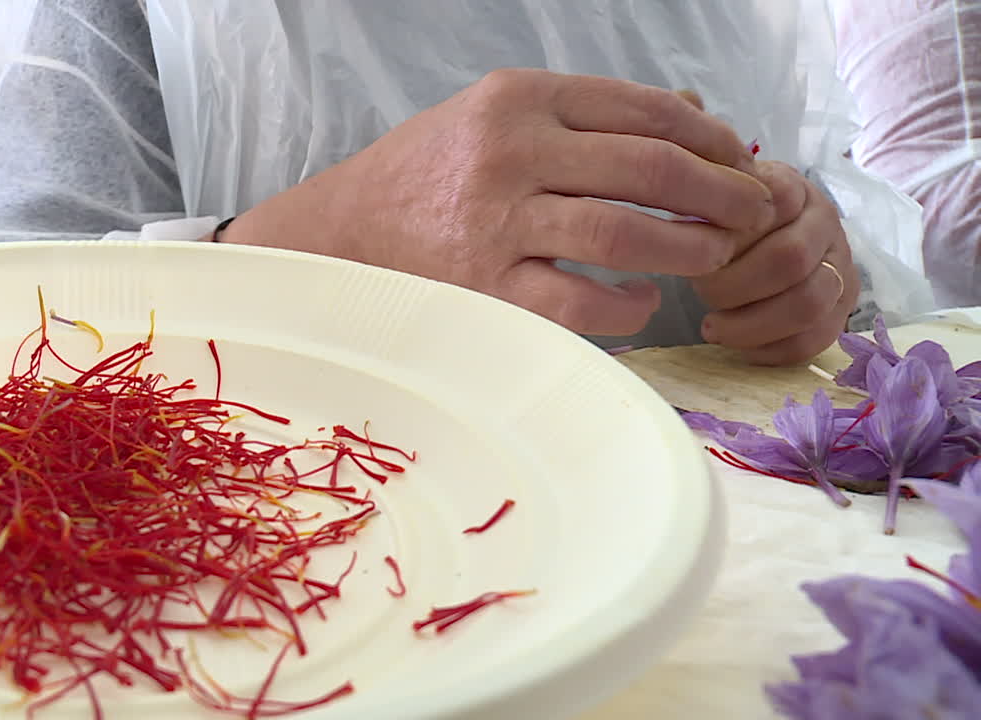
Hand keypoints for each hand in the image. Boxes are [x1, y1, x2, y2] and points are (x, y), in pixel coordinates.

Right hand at [217, 69, 773, 335]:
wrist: (345, 228)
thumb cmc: (430, 171)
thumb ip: (586, 114)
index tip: (739, 163)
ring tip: (714, 255)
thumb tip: (694, 121)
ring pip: (623, 232)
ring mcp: (498, 221)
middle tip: (753, 212)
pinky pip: (579, 300)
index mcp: (520, 98)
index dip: (709, 139)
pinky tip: (642, 302)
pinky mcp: (487, 286)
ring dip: (688, 246)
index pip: (643, 109)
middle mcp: (512, 151)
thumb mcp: (496, 113)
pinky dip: (626, 305)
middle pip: (649, 166)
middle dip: (719, 192)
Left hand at [690, 161, 857, 364]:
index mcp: (794, 190)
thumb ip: (711, 193)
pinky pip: (812, 341)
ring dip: (751, 324)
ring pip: (808, 305)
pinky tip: (738, 345)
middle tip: (701, 293)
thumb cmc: (728, 221)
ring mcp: (840, 269)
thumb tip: (697, 197)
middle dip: (734, 285)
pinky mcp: (840, 311)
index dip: (728, 235)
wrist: (761, 242)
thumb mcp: (714, 196)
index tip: (693, 248)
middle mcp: (826, 225)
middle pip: (789, 259)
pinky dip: (769, 350)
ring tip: (712, 327)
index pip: (772, 206)